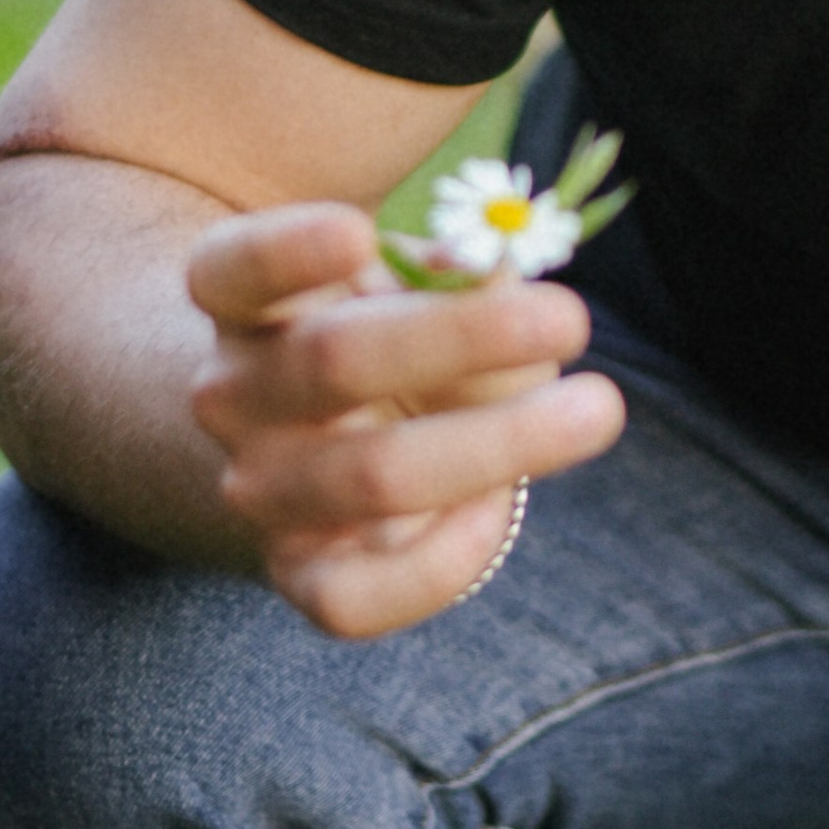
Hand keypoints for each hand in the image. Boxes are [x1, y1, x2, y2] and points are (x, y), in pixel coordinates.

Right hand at [185, 201, 625, 637]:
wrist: (316, 440)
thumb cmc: (386, 329)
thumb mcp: (409, 283)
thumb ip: (452, 275)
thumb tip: (491, 273)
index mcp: (241, 300)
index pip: (234, 267)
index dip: (290, 251)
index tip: (361, 230)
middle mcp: (231, 395)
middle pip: (334, 361)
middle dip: (463, 337)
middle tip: (572, 317)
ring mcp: (257, 492)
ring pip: (373, 477)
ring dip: (500, 443)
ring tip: (598, 407)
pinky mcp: (299, 574)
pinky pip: (356, 598)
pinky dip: (443, 560)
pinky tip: (497, 509)